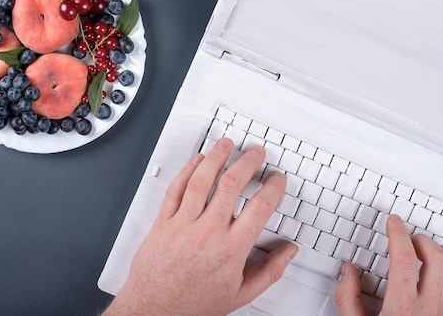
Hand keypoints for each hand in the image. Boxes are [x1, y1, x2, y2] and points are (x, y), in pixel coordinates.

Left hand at [103, 137, 297, 314]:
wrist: (155, 310)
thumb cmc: (194, 303)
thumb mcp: (240, 294)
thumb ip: (269, 271)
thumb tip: (288, 252)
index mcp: (231, 250)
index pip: (260, 207)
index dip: (273, 187)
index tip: (277, 179)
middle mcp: (207, 233)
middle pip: (231, 184)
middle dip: (247, 162)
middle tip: (256, 152)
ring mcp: (182, 225)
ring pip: (201, 180)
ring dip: (216, 157)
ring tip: (226, 144)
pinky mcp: (162, 223)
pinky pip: (175, 189)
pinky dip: (186, 170)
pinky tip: (197, 160)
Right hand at [335, 214, 442, 315]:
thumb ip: (348, 298)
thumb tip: (348, 271)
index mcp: (403, 306)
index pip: (403, 257)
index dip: (397, 232)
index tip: (393, 222)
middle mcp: (431, 308)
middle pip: (435, 257)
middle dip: (421, 239)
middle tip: (409, 237)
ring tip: (432, 250)